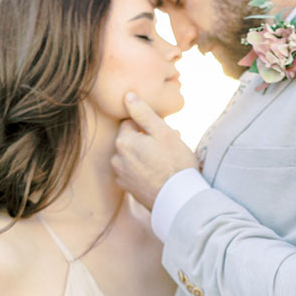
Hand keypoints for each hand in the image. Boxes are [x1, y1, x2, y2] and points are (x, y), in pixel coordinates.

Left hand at [112, 92, 197, 208]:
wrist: (178, 200)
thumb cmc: (175, 164)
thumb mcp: (162, 132)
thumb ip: (143, 113)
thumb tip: (127, 96)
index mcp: (123, 142)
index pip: (130, 122)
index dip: (148, 125)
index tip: (162, 132)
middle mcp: (116, 159)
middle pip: (130, 140)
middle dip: (146, 140)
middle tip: (167, 146)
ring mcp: (120, 176)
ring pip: (131, 156)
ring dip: (145, 154)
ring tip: (165, 160)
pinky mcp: (127, 188)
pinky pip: (133, 171)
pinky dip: (143, 169)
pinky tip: (159, 173)